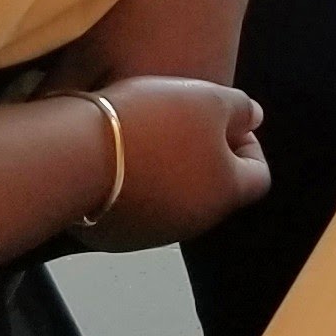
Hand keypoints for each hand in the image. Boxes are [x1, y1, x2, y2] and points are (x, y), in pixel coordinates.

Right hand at [80, 76, 270, 247]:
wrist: (77, 155)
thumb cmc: (153, 122)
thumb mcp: (208, 98)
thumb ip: (241, 109)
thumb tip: (253, 119)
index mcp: (226, 192)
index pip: (258, 175)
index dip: (247, 142)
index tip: (224, 118)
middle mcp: (195, 222)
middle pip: (214, 188)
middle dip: (205, 155)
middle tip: (180, 121)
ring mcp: (153, 234)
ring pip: (174, 199)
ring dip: (168, 172)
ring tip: (143, 136)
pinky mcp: (114, 237)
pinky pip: (136, 209)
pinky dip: (134, 188)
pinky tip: (113, 160)